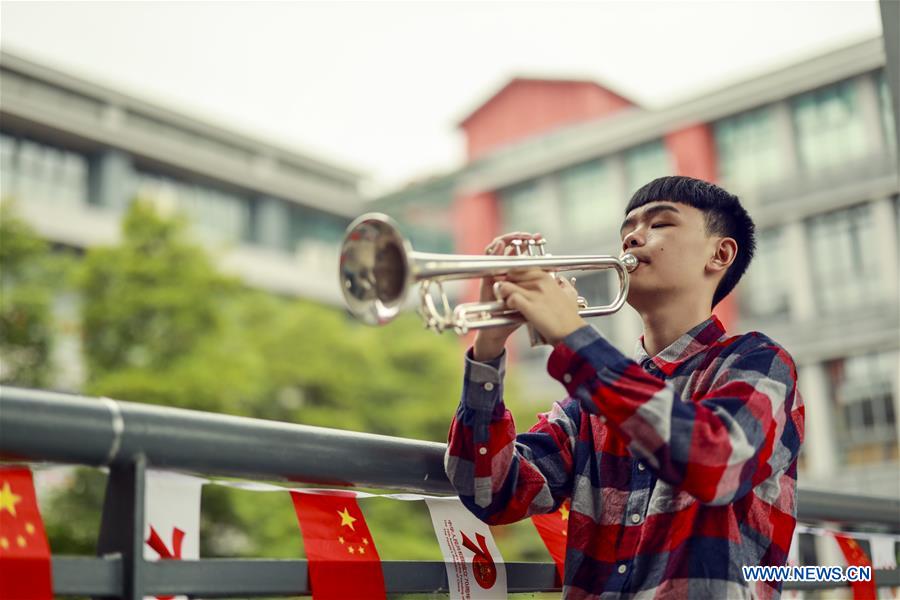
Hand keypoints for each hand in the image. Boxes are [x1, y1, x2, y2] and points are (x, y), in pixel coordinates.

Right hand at [472, 231, 541, 360]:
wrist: (497, 330)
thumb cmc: (516, 315)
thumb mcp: (533, 300)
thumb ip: (541, 289)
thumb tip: (559, 278)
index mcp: (517, 274)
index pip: (520, 251)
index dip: (528, 242)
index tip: (538, 236)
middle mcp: (504, 272)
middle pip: (507, 247)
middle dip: (516, 237)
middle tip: (528, 235)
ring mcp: (493, 274)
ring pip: (495, 251)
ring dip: (504, 241)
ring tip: (514, 237)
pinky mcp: (484, 278)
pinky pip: (485, 262)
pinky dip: (491, 252)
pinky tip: (498, 245)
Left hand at [494, 269, 585, 344]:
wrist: (570, 332)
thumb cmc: (569, 317)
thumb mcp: (569, 295)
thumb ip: (564, 286)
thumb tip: (562, 282)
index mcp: (547, 278)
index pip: (522, 267)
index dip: (514, 274)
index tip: (512, 280)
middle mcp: (539, 282)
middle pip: (512, 275)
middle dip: (507, 283)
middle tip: (508, 291)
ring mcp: (534, 293)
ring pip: (507, 286)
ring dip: (505, 294)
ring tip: (509, 301)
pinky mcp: (528, 306)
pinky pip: (510, 298)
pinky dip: (508, 303)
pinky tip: (513, 308)